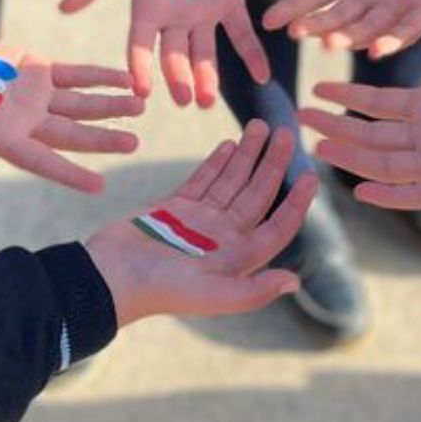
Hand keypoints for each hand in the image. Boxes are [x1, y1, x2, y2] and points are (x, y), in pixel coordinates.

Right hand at [0, 38, 143, 216]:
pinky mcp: (37, 69)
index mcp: (4, 139)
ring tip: (141, 104)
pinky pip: (75, 74)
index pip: (43, 161)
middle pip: (72, 134)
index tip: (100, 185)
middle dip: (103, 138)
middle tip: (135, 143)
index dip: (70, 173)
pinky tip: (124, 77)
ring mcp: (35, 95)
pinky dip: (99, 75)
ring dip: (109, 105)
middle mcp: (26, 122)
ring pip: (80, 103)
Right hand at [60, 0, 268, 106]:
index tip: (141, 91)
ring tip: (208, 101)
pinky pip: (241, 34)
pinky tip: (263, 76)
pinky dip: (253, 55)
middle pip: (175, 56)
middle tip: (186, 101)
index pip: (140, 46)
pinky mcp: (229, 3)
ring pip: (205, 53)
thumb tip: (63, 8)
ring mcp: (203, 14)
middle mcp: (174, 19)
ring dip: (208, 77)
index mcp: (147, 10)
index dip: (140, 68)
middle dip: (179, 79)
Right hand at [86, 121, 315, 325]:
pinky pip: (203, 180)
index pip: (276, 226)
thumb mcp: (211, 295)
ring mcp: (197, 222)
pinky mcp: (173, 208)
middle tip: (284, 131)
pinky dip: (216, 162)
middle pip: (257, 195)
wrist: (108, 278)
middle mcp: (222, 239)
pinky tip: (229, 144)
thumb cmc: (159, 291)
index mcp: (236, 260)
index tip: (312, 174)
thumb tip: (295, 281)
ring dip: (246, 155)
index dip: (296, 203)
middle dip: (272, 163)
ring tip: (260, 126)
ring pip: (231, 181)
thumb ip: (252, 291)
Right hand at [263, 0, 420, 58]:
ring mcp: (395, 6)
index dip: (292, 7)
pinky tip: (376, 50)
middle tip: (297, 32)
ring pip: (365, 29)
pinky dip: (391, 42)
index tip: (268, 20)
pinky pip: (405, 32)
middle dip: (317, 25)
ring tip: (328, 42)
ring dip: (348, 37)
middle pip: (336, 16)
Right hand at [298, 29, 420, 208]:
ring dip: (351, 156)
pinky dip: (389, 195)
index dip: (349, 98)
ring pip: (384, 161)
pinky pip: (416, 193)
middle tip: (301, 119)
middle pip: (373, 134)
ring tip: (317, 146)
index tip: (318, 89)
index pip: (380, 104)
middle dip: (337, 127)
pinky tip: (359, 190)